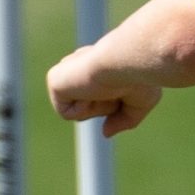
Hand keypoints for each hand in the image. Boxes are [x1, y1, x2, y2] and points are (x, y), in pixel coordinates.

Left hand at [47, 46, 162, 135]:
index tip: (125, 82)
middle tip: (114, 87)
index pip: (100, 98)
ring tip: (103, 88)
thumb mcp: (141, 103)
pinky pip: (66, 114)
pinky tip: (90, 90)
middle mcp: (78, 68)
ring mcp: (65, 73)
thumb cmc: (138, 76)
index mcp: (95, 67)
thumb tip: (105, 133)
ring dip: (96, 107)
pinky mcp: (54, 80)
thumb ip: (124, 120)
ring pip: (79, 111)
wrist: (126, 61)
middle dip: (105, 105)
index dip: (115, 101)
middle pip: (91, 108)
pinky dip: (82, 109)